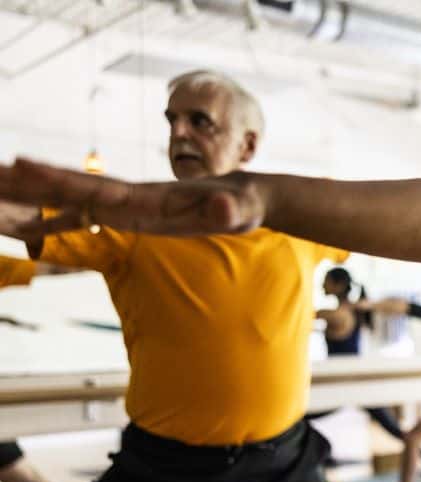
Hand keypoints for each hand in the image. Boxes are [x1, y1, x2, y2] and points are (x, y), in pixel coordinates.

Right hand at [0, 158, 265, 237]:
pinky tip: (33, 229)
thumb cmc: (245, 205)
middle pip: (76, 188)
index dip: (61, 179)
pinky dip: (58, 220)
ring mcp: (131, 206)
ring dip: (38, 197)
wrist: (247, 197)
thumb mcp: (240, 210)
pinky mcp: (135, 217)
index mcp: (150, 197)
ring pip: (75, 201)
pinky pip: (89, 219)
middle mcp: (133, 198)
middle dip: (35, 181)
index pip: (98, 188)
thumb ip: (230, 210)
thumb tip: (227, 207)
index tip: (23, 163)